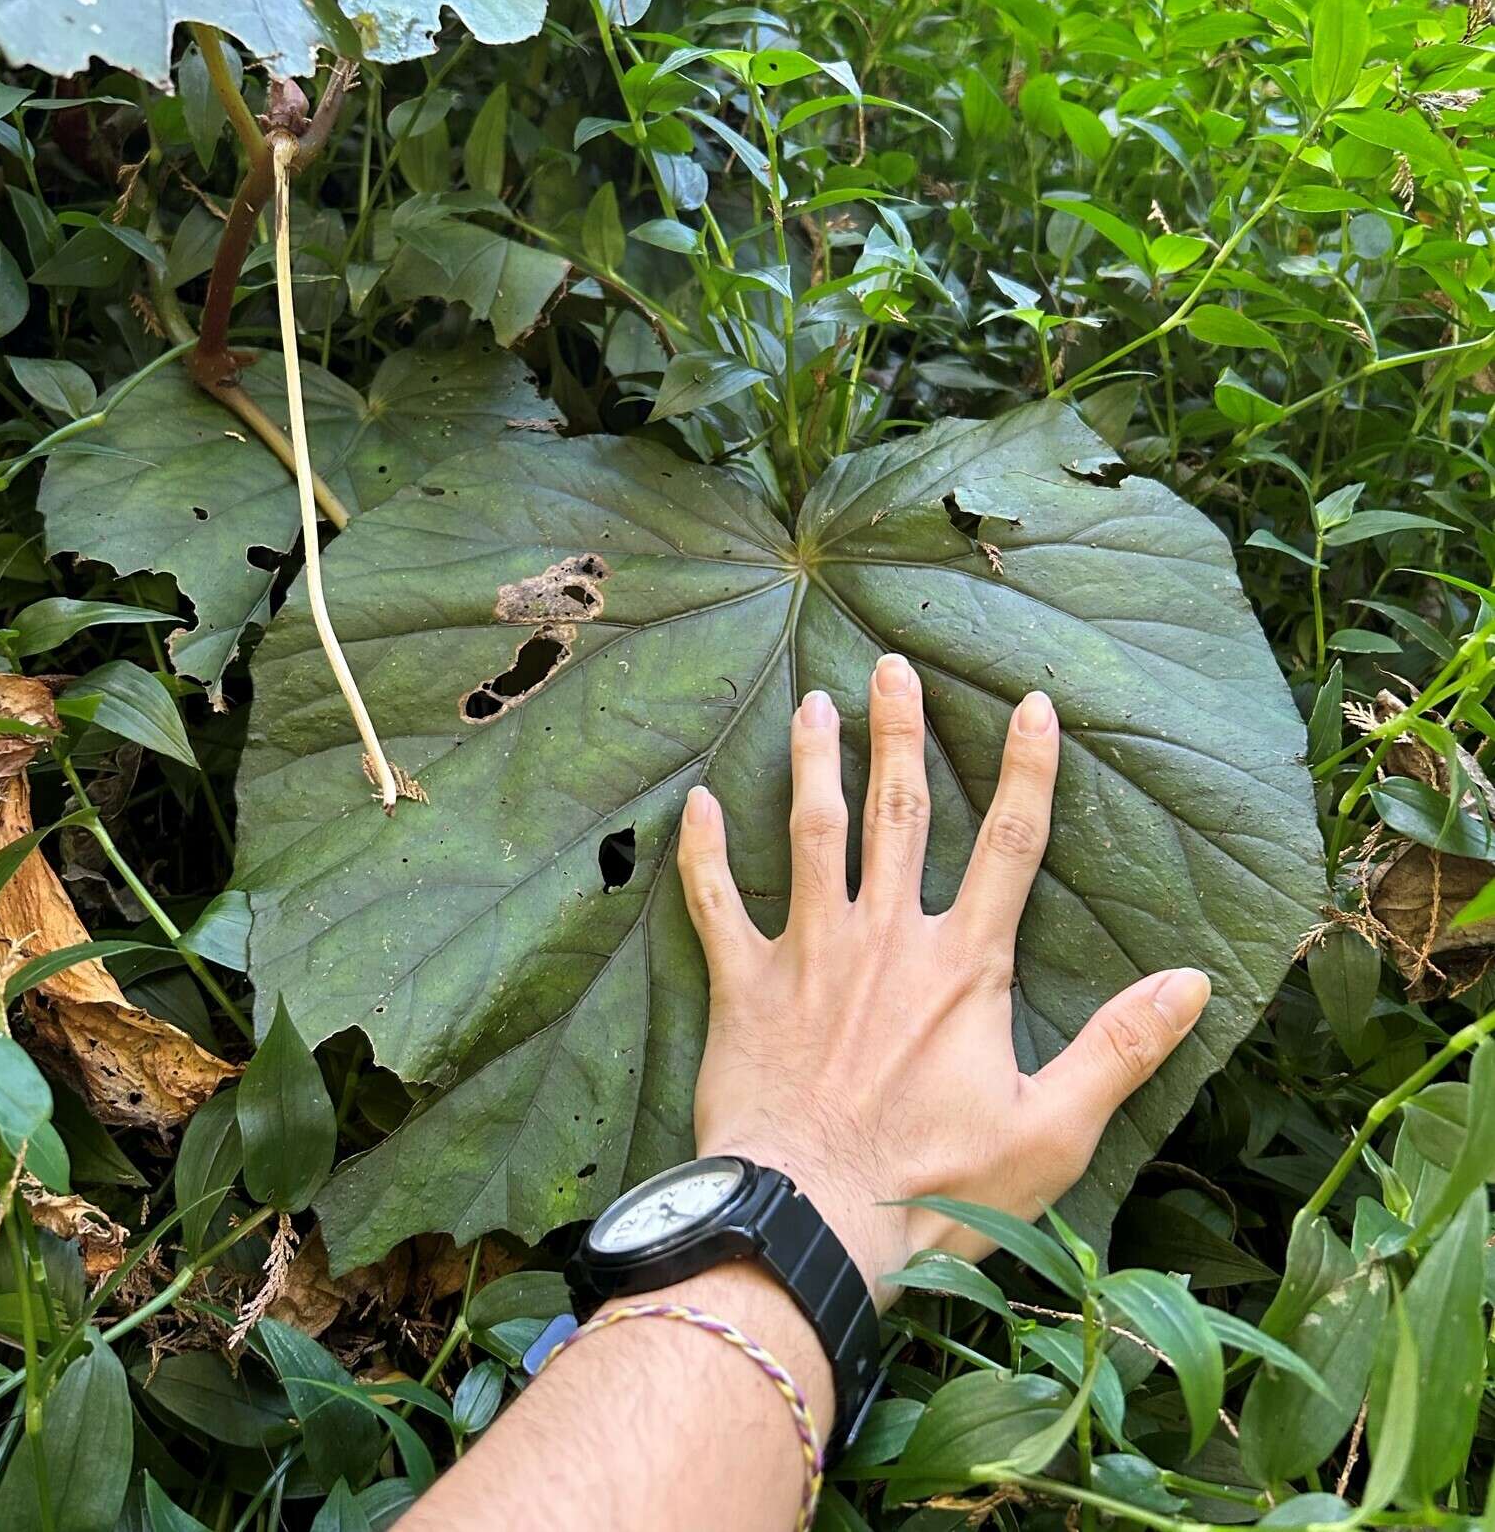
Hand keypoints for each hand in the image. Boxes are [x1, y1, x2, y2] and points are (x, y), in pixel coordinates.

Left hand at [676, 653, 1210, 1300]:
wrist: (810, 1223)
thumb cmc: (933, 1187)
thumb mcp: (1053, 1131)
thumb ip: (1120, 1049)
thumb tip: (1193, 982)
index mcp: (963, 965)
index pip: (1011, 844)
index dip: (1028, 770)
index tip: (1032, 704)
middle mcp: (885, 937)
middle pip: (901, 812)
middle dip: (902, 733)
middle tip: (892, 666)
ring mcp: (808, 953)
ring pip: (812, 832)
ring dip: (814, 762)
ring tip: (813, 701)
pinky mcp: (744, 986)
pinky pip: (716, 903)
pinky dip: (704, 853)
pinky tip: (697, 803)